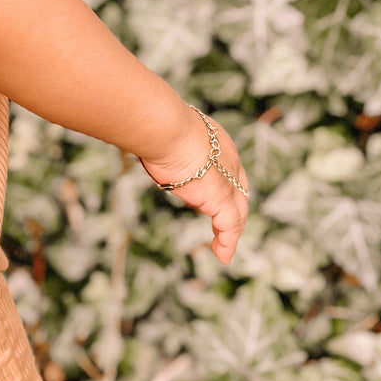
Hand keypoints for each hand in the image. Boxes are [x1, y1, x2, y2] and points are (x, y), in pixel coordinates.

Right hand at [140, 107, 248, 265]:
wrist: (166, 129)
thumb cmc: (157, 125)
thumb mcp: (164, 134)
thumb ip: (162, 143)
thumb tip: (142, 143)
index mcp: (218, 141)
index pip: (228, 166)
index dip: (224, 182)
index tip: (212, 193)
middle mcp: (230, 160)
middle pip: (238, 191)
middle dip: (232, 208)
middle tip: (222, 225)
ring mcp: (227, 181)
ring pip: (237, 211)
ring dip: (229, 230)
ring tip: (222, 246)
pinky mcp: (221, 199)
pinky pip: (230, 226)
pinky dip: (228, 242)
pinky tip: (224, 255)